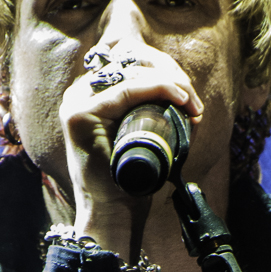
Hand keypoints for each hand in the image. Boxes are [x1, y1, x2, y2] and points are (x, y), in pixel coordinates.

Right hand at [60, 37, 202, 256]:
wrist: (112, 211)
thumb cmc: (131, 179)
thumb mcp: (146, 139)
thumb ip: (157, 115)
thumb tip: (189, 100)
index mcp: (93, 94)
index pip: (132, 63)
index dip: (167, 70)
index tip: (191, 97)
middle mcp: (81, 92)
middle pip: (132, 60)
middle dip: (170, 73)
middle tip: (193, 101)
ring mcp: (77, 101)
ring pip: (133, 72)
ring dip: (170, 81)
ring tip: (190, 103)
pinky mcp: (81, 113)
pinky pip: (128, 88)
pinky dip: (158, 88)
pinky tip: (179, 97)